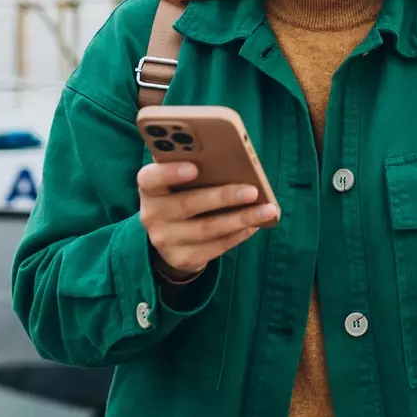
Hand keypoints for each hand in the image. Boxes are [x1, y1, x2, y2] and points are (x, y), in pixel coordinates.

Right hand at [137, 161, 277, 277]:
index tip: (194, 167)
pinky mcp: (182, 259)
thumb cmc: (182, 194)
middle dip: (223, 196)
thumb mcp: (179, 180)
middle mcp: (152, 215)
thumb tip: (233, 158)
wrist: (170, 236)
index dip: (170, 172)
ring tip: (267, 209)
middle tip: (252, 190)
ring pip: (208, 229)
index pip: (150, 178)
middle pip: (187, 204)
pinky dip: (239, 234)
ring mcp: (165, 240)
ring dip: (241, 218)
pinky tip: (255, 224)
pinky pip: (216, 247)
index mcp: (149, 188)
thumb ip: (195, 166)